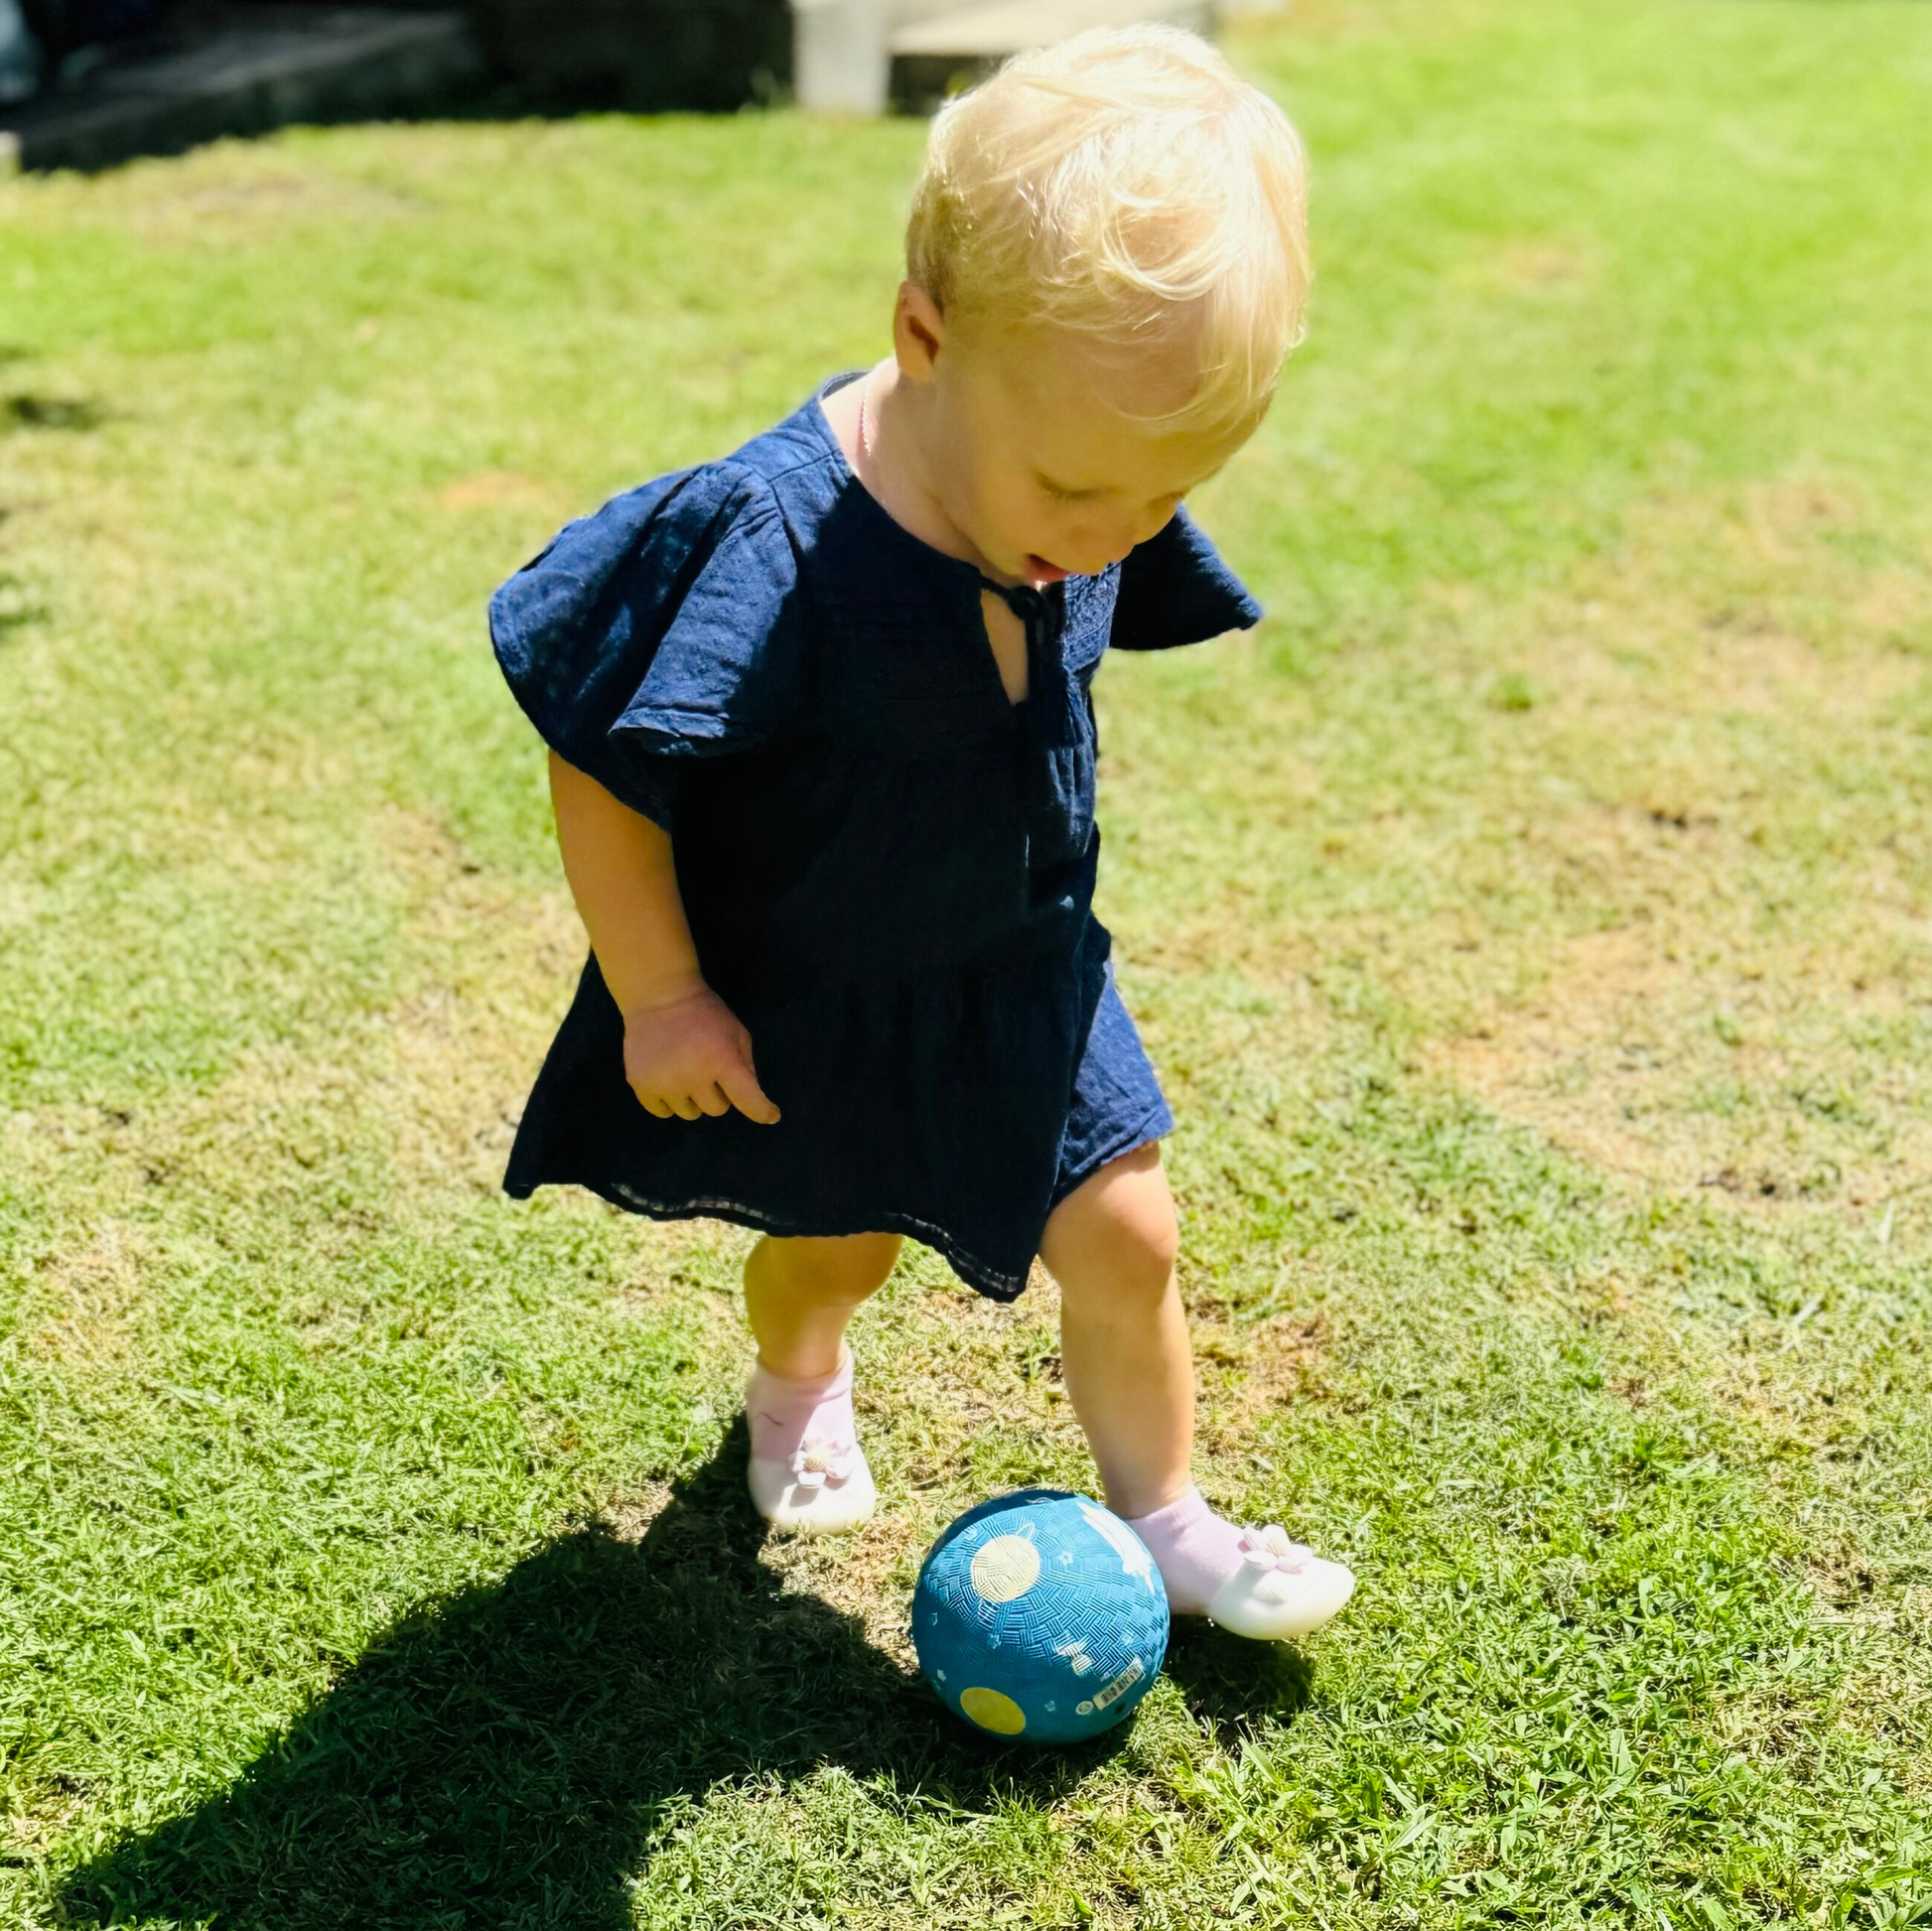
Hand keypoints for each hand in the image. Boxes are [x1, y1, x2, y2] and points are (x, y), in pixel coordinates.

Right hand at [621, 984, 781, 1124]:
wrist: (659, 997)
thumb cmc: (704, 1013)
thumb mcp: (736, 1031)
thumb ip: (746, 1065)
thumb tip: (748, 1098)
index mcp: (722, 1059)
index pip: (747, 1099)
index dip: (762, 1111)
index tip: (772, 1115)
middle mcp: (694, 1075)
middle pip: (717, 1109)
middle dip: (718, 1093)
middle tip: (709, 1070)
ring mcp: (666, 1083)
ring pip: (690, 1114)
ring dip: (693, 1099)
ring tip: (685, 1073)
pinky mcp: (642, 1086)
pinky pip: (663, 1113)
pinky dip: (669, 1102)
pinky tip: (667, 1081)